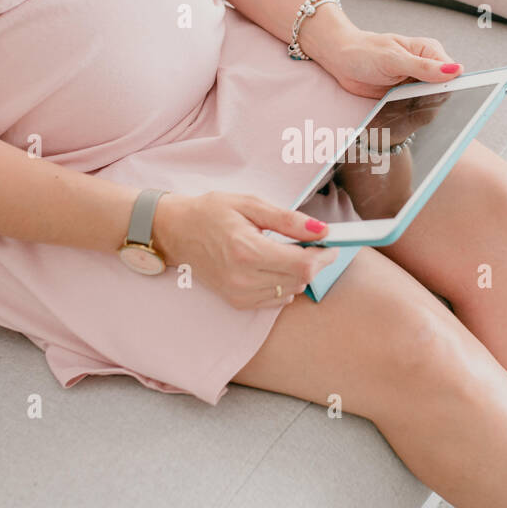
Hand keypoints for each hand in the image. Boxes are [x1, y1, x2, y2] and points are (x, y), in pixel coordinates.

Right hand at [150, 191, 338, 308]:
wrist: (176, 233)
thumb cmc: (211, 213)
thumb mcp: (250, 204)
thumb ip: (288, 220)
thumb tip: (322, 230)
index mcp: (247, 250)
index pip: (302, 265)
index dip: (324, 255)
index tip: (330, 243)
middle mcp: (243, 278)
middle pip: (301, 279)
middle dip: (314, 261)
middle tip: (308, 242)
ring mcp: (239, 294)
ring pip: (292, 291)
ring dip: (298, 273)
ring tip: (284, 251)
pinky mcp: (238, 303)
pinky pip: (278, 300)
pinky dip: (284, 284)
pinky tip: (272, 266)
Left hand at [300, 16, 462, 98]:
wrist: (340, 60)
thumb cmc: (365, 51)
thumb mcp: (394, 59)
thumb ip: (424, 67)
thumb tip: (456, 70)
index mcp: (430, 52)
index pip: (453, 73)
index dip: (452, 88)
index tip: (444, 99)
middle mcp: (427, 68)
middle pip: (443, 91)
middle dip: (434, 101)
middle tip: (416, 106)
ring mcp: (416, 84)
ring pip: (429, 103)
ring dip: (420, 109)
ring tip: (405, 109)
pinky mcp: (404, 96)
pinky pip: (414, 109)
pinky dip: (409, 114)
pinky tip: (402, 116)